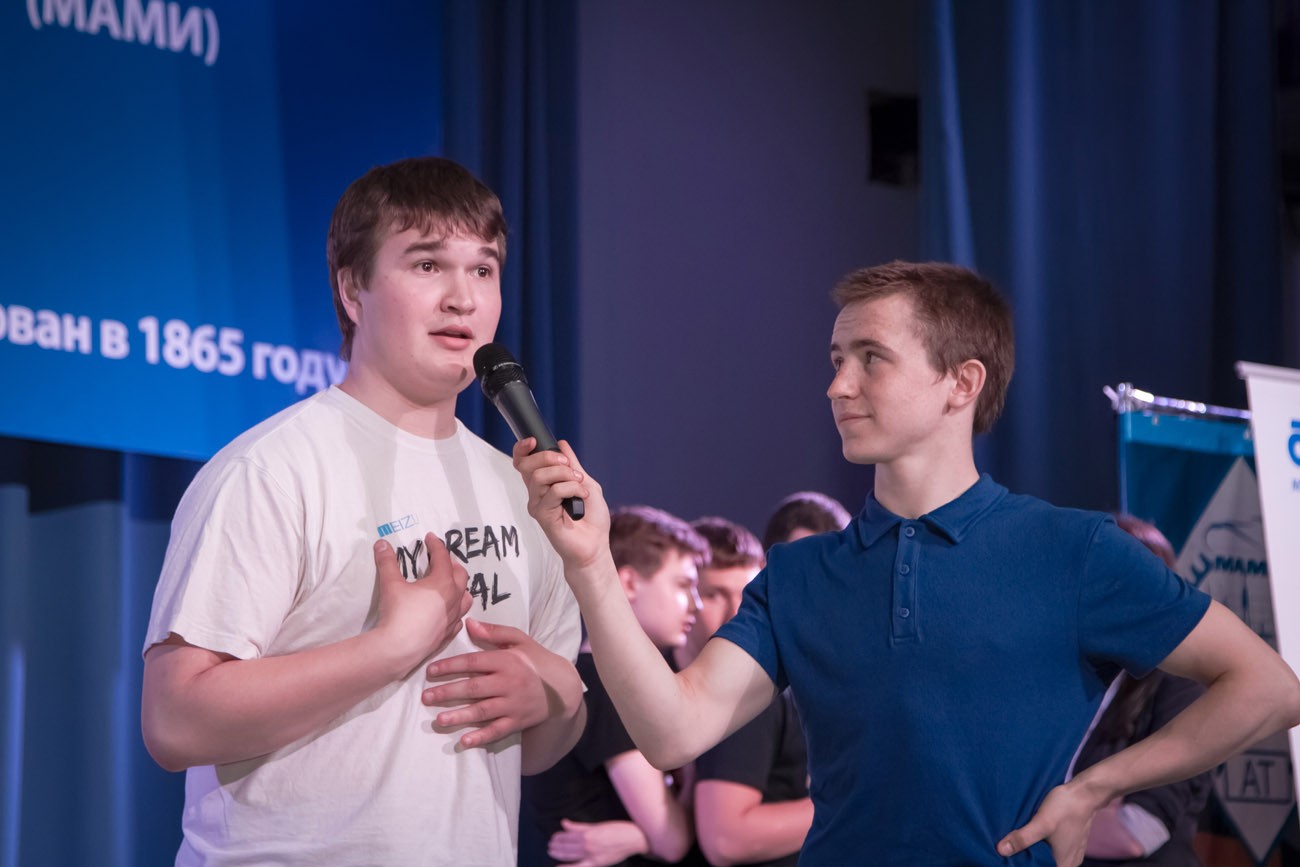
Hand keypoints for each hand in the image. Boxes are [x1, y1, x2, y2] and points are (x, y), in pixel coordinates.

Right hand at [373, 533, 471, 671]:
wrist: (398, 648)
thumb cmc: (398, 613)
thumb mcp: (390, 584)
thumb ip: (387, 562)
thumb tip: (382, 544)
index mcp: (443, 583)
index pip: (443, 558)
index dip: (436, 545)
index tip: (430, 538)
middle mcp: (453, 599)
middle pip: (461, 575)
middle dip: (452, 564)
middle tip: (441, 559)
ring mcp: (453, 618)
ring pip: (466, 598)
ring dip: (460, 588)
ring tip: (451, 584)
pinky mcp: (448, 634)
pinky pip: (459, 619)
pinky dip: (456, 611)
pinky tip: (448, 611)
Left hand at [422, 618, 582, 748]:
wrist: (562, 688)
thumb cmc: (536, 660)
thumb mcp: (520, 640)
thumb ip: (494, 632)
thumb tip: (469, 623)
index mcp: (507, 660)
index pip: (474, 663)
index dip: (450, 666)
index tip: (430, 671)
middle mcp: (509, 683)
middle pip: (474, 688)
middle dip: (448, 693)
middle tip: (426, 697)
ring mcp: (514, 704)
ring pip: (483, 711)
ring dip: (460, 715)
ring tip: (439, 720)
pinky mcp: (518, 721)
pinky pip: (497, 731)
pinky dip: (481, 737)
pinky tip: (465, 741)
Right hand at [513, 439, 609, 569]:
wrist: (595, 544)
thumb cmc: (592, 518)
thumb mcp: (586, 483)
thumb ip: (573, 465)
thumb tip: (561, 444)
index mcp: (544, 484)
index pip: (523, 463)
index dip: (522, 449)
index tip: (533, 441)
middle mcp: (537, 493)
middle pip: (527, 465)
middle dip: (549, 458)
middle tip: (569, 466)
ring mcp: (537, 504)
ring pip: (539, 476)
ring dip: (564, 474)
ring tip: (579, 484)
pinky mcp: (541, 515)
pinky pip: (552, 492)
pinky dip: (571, 489)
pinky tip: (580, 497)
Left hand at [548, 819, 649, 866]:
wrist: (633, 839)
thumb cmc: (617, 830)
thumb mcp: (597, 825)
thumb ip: (579, 826)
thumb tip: (564, 823)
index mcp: (588, 833)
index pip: (567, 835)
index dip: (558, 837)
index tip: (554, 837)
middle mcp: (587, 844)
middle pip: (566, 846)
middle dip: (556, 845)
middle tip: (550, 845)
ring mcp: (591, 855)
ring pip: (569, 855)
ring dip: (558, 853)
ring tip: (551, 852)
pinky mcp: (596, 864)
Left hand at [997, 781, 1101, 866]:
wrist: (1085, 793)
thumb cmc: (1065, 808)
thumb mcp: (1041, 822)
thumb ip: (1022, 838)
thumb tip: (1001, 850)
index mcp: (1063, 864)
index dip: (1026, 864)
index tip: (1012, 859)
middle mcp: (1070, 863)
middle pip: (1045, 865)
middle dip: (1029, 858)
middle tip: (1013, 848)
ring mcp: (1073, 854)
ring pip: (1050, 859)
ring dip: (1037, 852)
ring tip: (1021, 843)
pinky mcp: (1072, 844)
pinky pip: (1056, 852)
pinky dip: (1045, 847)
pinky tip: (1034, 838)